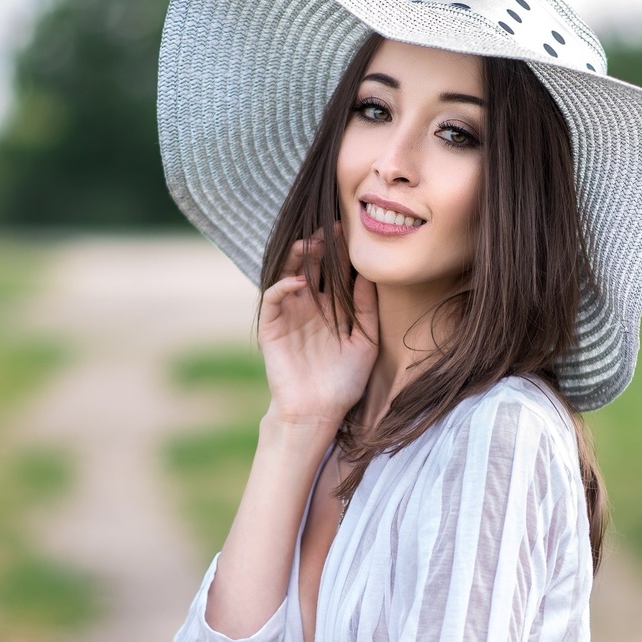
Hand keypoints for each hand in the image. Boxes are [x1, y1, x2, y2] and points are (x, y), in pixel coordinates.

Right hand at [258, 224, 378, 427]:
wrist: (319, 412)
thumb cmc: (344, 382)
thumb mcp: (365, 342)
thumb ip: (366, 309)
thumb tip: (369, 275)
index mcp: (333, 308)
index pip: (335, 272)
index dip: (342, 253)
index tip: (352, 232)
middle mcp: (310, 306)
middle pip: (312, 267)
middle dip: (319, 247)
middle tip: (331, 229)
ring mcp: (289, 314)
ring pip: (289, 275)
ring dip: (297, 258)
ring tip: (310, 244)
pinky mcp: (272, 327)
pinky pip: (273, 298)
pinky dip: (282, 286)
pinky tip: (298, 281)